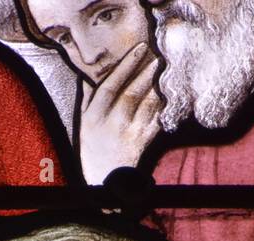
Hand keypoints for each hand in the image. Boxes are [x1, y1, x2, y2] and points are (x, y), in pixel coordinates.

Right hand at [77, 42, 161, 184]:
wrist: (104, 180)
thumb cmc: (92, 147)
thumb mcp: (84, 122)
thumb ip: (88, 98)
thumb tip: (90, 74)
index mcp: (94, 116)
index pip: (110, 85)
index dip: (125, 65)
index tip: (139, 49)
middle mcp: (112, 123)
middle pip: (132, 92)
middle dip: (147, 71)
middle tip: (159, 54)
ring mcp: (130, 133)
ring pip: (147, 104)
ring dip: (158, 84)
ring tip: (165, 68)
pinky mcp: (144, 141)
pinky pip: (156, 118)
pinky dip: (163, 104)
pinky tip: (169, 91)